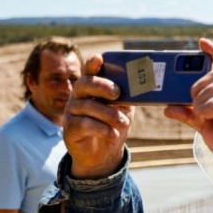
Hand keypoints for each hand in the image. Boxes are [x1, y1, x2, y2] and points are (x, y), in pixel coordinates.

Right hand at [63, 55, 134, 178]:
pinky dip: (101, 129)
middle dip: (102, 86)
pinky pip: (84, 124)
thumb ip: (128, 96)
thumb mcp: (124, 109)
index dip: (92, 65)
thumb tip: (143, 85)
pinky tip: (112, 134)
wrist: (103, 153)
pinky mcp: (69, 129)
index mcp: (91, 88)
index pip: (89, 72)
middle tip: (117, 93)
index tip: (99, 58)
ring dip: (108, 113)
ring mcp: (71, 112)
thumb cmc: (113, 125)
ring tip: (123, 122)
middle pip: (84, 84)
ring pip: (86, 106)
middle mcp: (78, 97)